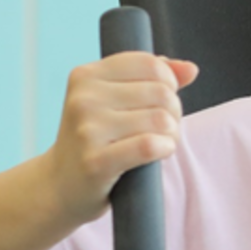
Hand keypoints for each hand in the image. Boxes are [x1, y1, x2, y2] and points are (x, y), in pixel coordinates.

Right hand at [44, 53, 199, 222]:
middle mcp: (83, 98)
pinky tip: (158, 153)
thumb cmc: (96, 139)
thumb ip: (154, 80)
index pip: (151, 64)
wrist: (60, 185)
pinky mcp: (96, 161)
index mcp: (86, 75)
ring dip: (171, 134)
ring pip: (160, 119)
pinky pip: (150, 145)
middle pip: (161, 92)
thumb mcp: (115, 101)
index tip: (158, 103)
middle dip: (173, 112)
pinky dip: (165, 149)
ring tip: (157, 143)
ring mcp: (87, 130)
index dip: (169, 84)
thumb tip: (190, 69)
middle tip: (159, 129)